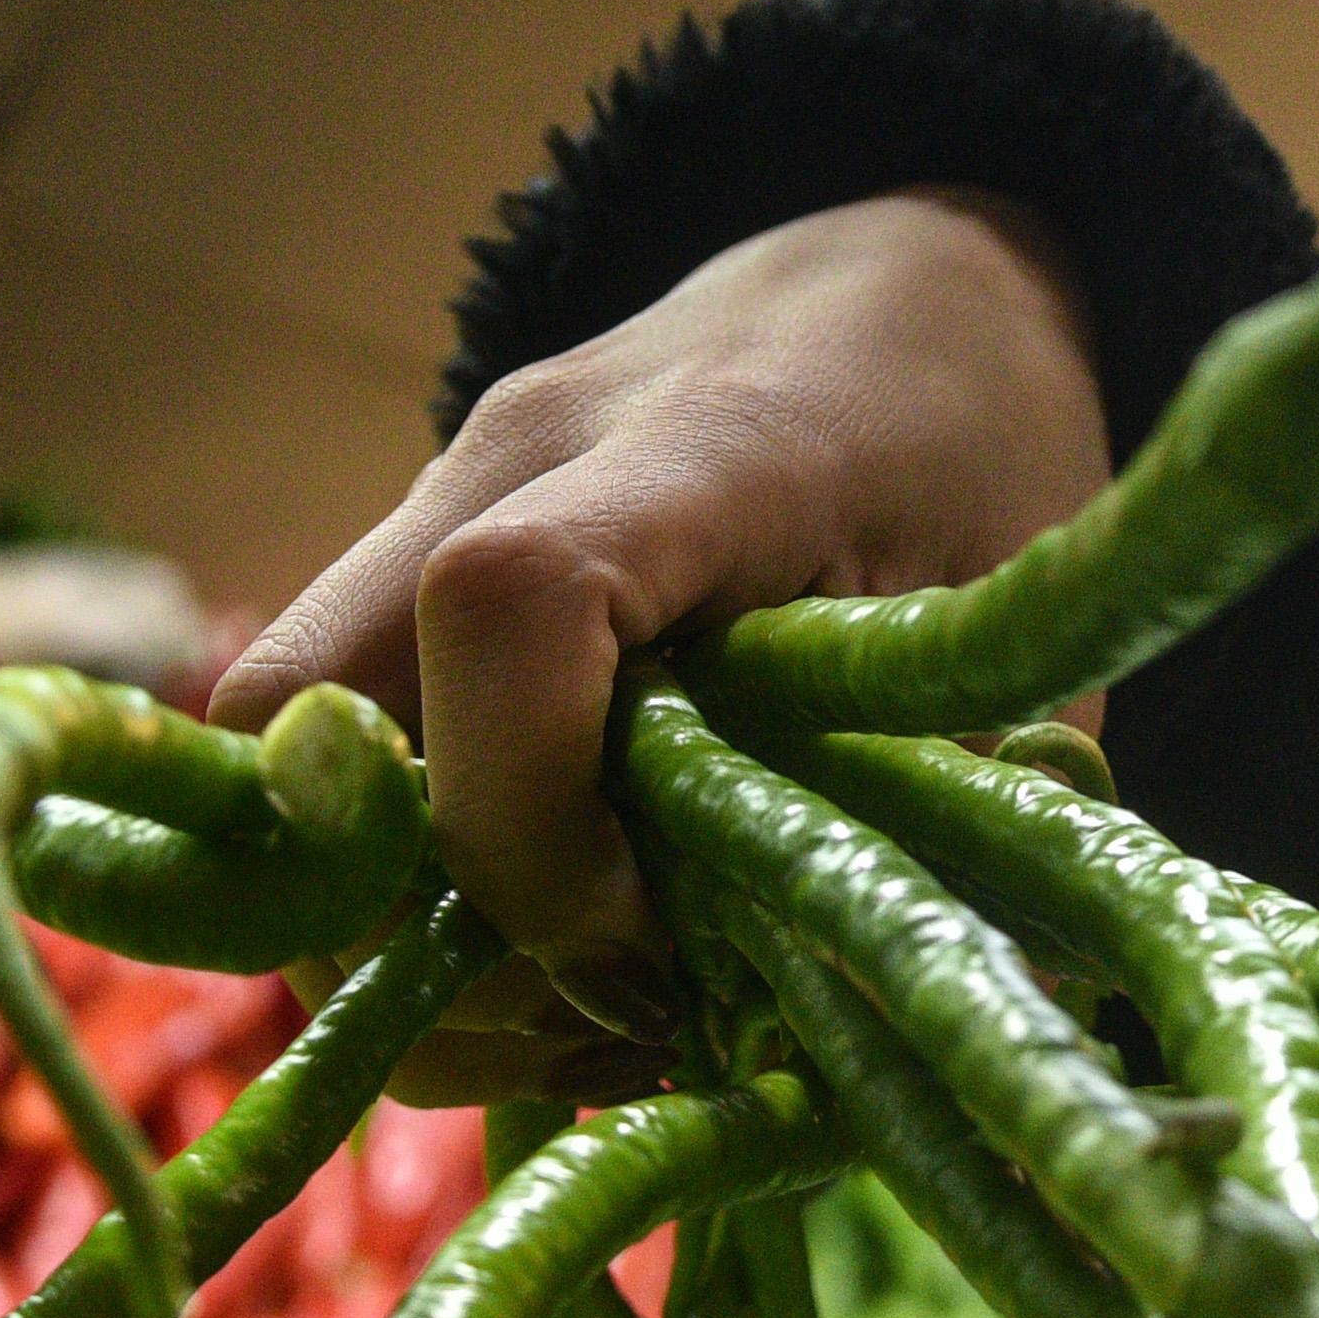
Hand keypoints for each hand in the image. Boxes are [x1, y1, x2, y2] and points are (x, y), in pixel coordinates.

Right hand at [216, 189, 1111, 1099]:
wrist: (906, 281)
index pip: (503, 610)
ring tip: (589, 1007)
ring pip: (289, 762)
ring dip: (399, 935)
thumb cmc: (986, 451)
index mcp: (705, 452)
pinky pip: (338, 757)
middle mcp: (517, 460)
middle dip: (406, 935)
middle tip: (595, 1020)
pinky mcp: (410, 569)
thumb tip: (889, 1037)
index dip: (528, 828)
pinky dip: (412, 888)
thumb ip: (954, 819)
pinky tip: (561, 944)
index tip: (644, 951)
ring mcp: (437, 504)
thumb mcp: (1029, 641)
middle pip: (302, 717)